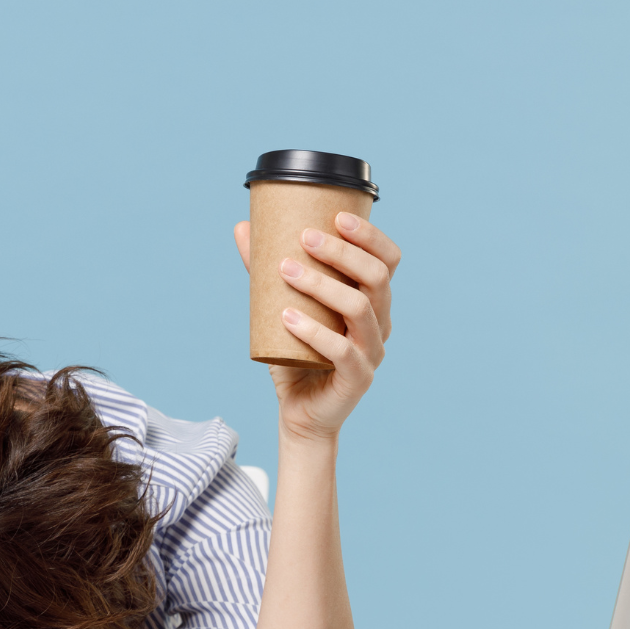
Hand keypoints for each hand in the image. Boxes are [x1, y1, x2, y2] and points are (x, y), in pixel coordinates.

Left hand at [233, 211, 401, 443]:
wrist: (299, 411)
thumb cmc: (295, 354)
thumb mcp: (280, 305)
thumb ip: (265, 270)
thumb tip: (242, 227)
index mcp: (372, 302)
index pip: (387, 261)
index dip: (370, 237)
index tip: (336, 217)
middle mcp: (380, 324)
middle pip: (376, 277)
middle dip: (342, 252)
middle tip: (305, 238)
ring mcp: (372, 352)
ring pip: (361, 308)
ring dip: (323, 285)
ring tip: (286, 271)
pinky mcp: (358, 379)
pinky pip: (343, 351)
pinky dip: (314, 331)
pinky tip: (288, 317)